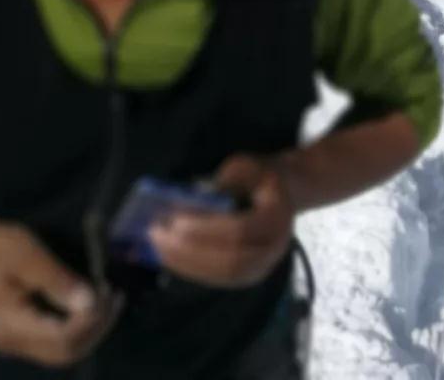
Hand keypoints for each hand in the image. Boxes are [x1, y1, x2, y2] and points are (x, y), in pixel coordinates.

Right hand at [0, 215, 119, 365]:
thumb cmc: (2, 248)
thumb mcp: (31, 256)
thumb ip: (59, 281)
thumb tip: (90, 302)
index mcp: (12, 325)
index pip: (61, 338)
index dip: (90, 320)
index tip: (109, 291)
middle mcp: (14, 343)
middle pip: (65, 352)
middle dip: (97, 328)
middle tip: (116, 297)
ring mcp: (19, 343)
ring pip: (64, 352)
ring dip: (93, 331)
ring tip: (112, 302)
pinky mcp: (27, 336)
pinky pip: (59, 343)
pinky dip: (81, 329)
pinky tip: (97, 308)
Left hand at [150, 155, 295, 288]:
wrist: (286, 190)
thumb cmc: (260, 176)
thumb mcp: (245, 166)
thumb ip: (223, 182)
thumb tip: (189, 201)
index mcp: (277, 216)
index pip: (239, 231)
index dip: (206, 230)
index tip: (174, 221)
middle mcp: (274, 248)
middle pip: (230, 260)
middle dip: (189, 251)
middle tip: (157, 235)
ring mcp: (263, 265)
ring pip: (223, 274)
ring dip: (187, 263)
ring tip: (157, 247)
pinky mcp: (249, 274)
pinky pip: (219, 278)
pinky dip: (193, 268)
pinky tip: (170, 256)